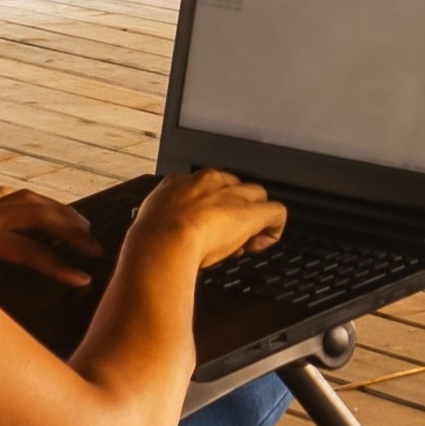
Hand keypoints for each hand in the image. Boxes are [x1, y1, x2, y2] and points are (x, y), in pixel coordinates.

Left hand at [0, 186, 104, 278]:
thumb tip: (11, 337)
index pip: (28, 251)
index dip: (59, 267)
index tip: (84, 280)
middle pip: (37, 213)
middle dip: (70, 232)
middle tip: (97, 250)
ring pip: (29, 198)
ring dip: (60, 212)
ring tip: (86, 228)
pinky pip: (14, 196)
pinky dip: (37, 204)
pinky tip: (52, 215)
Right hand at [116, 167, 287, 277]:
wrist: (161, 243)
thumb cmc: (149, 241)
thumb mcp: (148, 226)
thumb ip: (158, 227)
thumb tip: (154, 241)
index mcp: (178, 183)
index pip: (204, 188)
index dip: (209, 210)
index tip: (206, 230)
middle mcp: (207, 182)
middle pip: (233, 188)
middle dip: (233, 211)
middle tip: (226, 239)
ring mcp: (231, 195)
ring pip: (256, 196)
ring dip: (254, 217)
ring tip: (245, 242)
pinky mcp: (250, 212)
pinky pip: (276, 212)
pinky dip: (275, 227)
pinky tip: (264, 242)